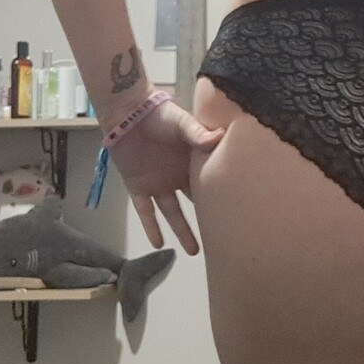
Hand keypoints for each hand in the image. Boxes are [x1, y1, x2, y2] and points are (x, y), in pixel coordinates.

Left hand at [108, 98, 224, 255]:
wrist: (126, 112)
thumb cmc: (158, 113)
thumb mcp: (181, 122)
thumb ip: (197, 133)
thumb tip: (219, 139)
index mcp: (192, 161)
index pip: (209, 182)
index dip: (220, 196)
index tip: (237, 211)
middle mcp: (177, 176)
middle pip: (195, 202)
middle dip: (208, 218)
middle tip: (223, 238)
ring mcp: (158, 184)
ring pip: (173, 213)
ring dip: (183, 231)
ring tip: (195, 251)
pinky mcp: (138, 187)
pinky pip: (145, 212)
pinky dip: (151, 227)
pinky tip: (158, 243)